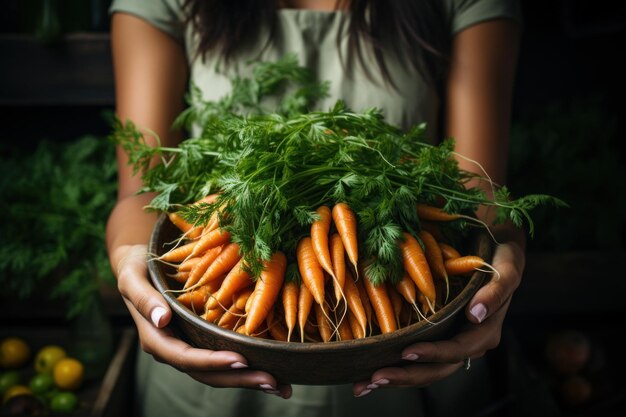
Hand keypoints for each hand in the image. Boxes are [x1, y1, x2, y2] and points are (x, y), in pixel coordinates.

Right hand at [114, 244, 292, 397]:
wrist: (140, 263)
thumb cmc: (136, 267)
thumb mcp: (132, 277)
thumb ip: (144, 299)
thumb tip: (161, 319)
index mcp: (156, 338)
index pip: (186, 357)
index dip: (212, 362)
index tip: (241, 360)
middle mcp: (174, 349)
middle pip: (207, 373)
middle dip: (240, 379)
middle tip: (273, 381)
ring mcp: (189, 347)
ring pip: (218, 373)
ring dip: (249, 380)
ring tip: (280, 385)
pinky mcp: (201, 341)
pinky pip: (224, 360)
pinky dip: (247, 368)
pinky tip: (273, 371)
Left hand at [352, 233, 524, 395]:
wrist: (499, 250)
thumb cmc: (502, 256)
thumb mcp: (506, 267)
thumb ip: (496, 290)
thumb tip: (476, 313)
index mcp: (485, 331)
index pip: (457, 349)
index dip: (433, 353)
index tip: (407, 352)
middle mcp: (469, 343)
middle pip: (437, 368)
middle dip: (407, 376)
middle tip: (375, 377)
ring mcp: (453, 342)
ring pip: (426, 370)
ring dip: (397, 378)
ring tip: (366, 384)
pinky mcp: (439, 337)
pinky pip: (419, 359)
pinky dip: (397, 368)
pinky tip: (371, 373)